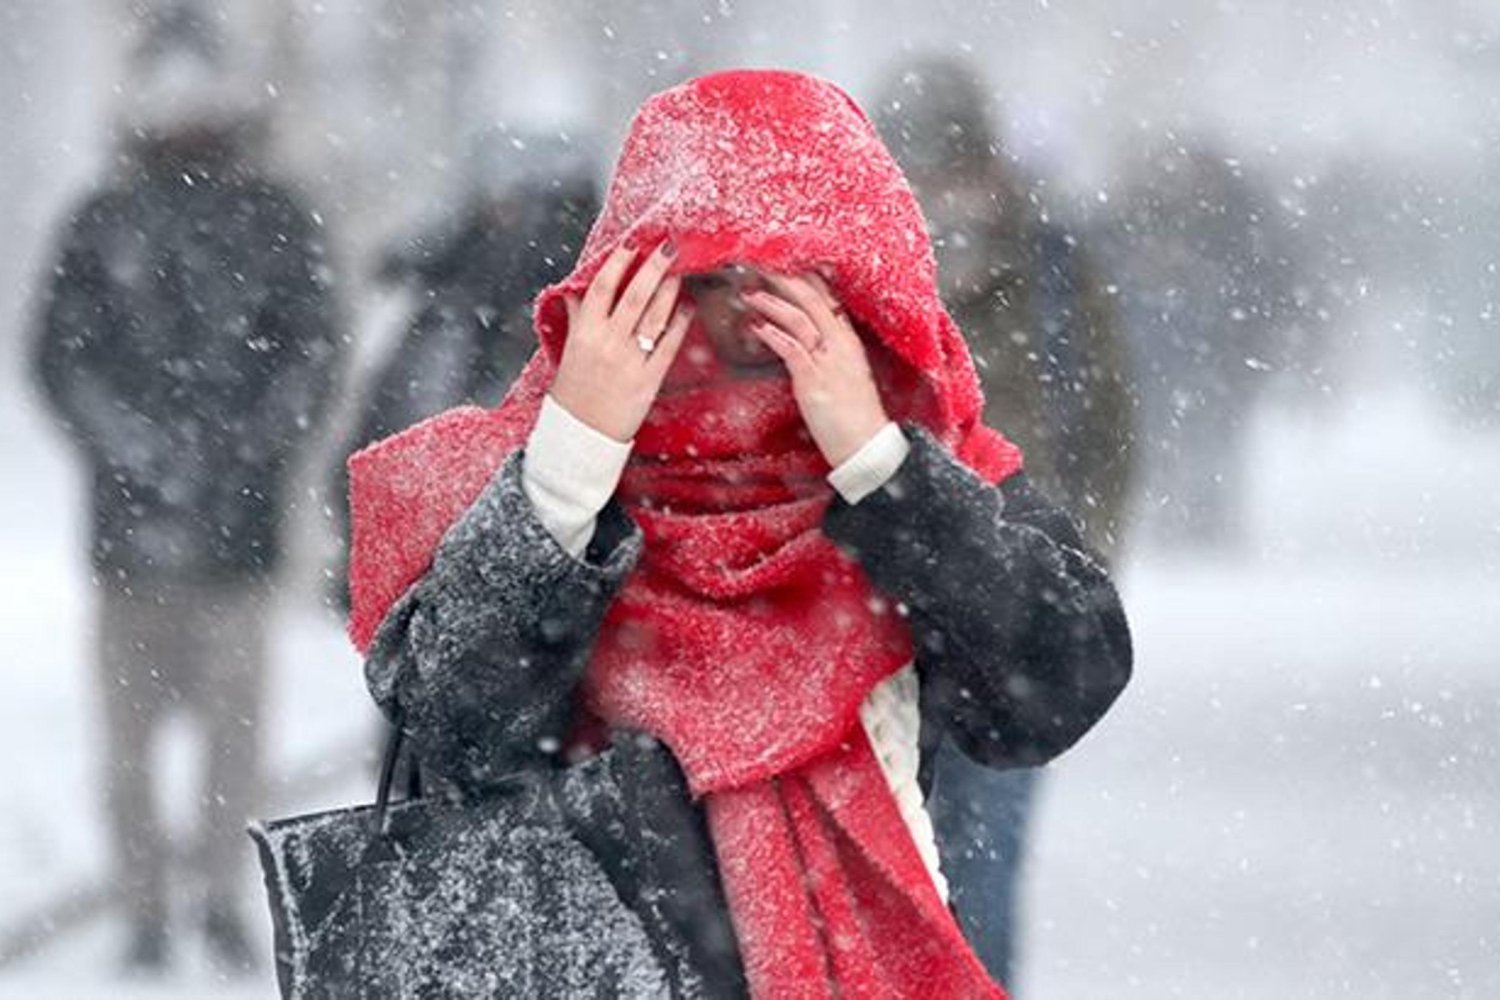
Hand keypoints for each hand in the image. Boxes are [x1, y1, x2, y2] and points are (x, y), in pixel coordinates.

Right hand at [549, 242, 694, 441]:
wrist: (582, 433)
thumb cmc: (573, 391)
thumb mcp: (568, 351)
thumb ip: (577, 318)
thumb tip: (576, 290)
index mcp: (584, 333)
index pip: (602, 288)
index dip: (618, 262)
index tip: (632, 244)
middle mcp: (608, 343)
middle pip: (635, 296)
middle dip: (654, 267)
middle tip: (669, 246)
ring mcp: (631, 361)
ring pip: (655, 317)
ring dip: (670, 290)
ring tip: (679, 271)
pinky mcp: (649, 380)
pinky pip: (668, 346)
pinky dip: (679, 324)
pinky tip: (687, 307)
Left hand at [744, 273, 890, 466]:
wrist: (866, 446)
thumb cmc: (855, 417)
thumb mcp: (846, 377)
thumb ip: (828, 357)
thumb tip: (806, 346)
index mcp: (849, 342)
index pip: (828, 299)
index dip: (806, 279)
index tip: (785, 264)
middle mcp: (840, 345)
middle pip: (812, 299)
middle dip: (784, 279)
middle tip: (761, 266)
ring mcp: (828, 361)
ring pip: (800, 318)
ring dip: (771, 302)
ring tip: (749, 293)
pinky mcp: (814, 380)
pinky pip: (792, 348)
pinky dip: (772, 334)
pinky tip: (755, 326)